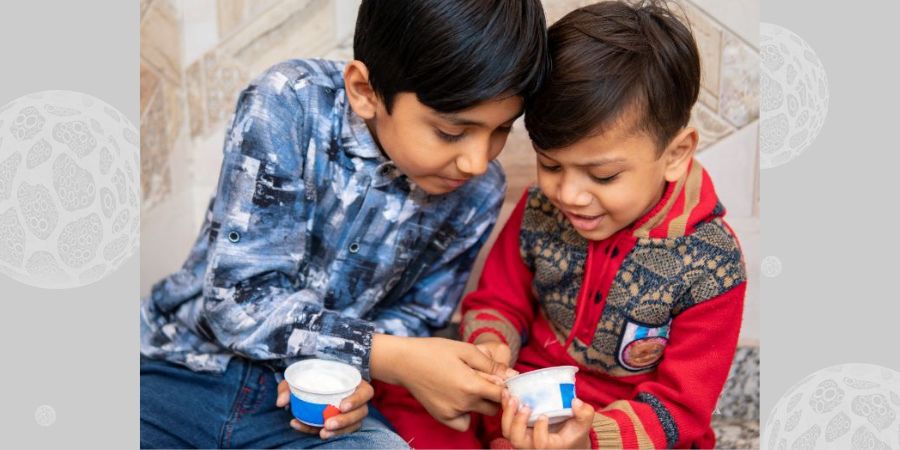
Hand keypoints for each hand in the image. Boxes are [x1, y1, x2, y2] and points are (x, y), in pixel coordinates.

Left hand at [276, 379, 374, 438]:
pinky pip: (342, 432)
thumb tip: (281, 402)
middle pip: (361, 413)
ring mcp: (353, 414)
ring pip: (353, 425)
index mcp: (355, 384)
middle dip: (345, 420)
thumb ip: (288, 387)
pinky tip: (315, 433)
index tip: (342, 406)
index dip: (357, 399)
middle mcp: (358, 400)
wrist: (313, 386)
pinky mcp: (346, 424)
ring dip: (340, 431)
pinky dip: (330, 434)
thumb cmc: (311, 379)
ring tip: (322, 434)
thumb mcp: (298, 378)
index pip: (366, 392)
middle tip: (328, 424)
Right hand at [370, 334, 516, 431]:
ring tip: (469, 386)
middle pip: (494, 407)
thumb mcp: (466, 350)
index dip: (509, 387)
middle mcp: (463, 403)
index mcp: (471, 385)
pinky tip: (460, 399)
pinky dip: (467, 414)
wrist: (404, 361)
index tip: (506, 380)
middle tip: (484, 380)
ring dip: (481, 403)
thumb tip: (514, 376)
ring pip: (480, 414)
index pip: (503, 394)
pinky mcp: (442, 418)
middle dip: (495, 395)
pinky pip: (464, 423)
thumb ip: (491, 365)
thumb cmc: (435, 351)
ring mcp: (452, 413)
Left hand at [501, 390, 594, 448]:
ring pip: (508, 432)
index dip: (539, 431)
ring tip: (512, 396)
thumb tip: (575, 402)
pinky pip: (507, 421)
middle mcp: (533, 446)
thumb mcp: (583, 424)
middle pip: (517, 440)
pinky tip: (507, 393)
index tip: (544, 416)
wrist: (566, 438)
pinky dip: (505, 407)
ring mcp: (524, 438)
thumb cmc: (574, 432)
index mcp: (550, 446)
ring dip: (508, 413)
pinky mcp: (518, 428)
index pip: (540, 444)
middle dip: (517, 422)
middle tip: (525, 406)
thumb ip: (584, 414)